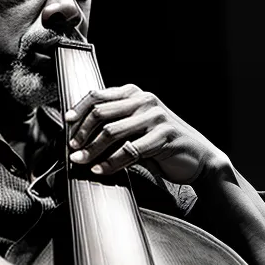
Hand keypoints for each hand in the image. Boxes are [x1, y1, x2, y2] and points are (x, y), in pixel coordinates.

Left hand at [64, 84, 227, 183]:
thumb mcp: (135, 128)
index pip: (98, 96)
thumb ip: (114, 124)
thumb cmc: (161, 144)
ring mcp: (155, 117)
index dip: (79, 110)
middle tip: (72, 149)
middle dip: (82, 133)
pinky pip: (129, 150)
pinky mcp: (163, 136)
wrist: (198, 157)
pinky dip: (111, 163)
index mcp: (135, 94)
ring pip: (112, 132)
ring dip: (92, 149)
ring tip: (80, 161)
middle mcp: (144, 101)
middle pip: (101, 113)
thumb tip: (78, 134)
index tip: (66, 124)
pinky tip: (100, 170)